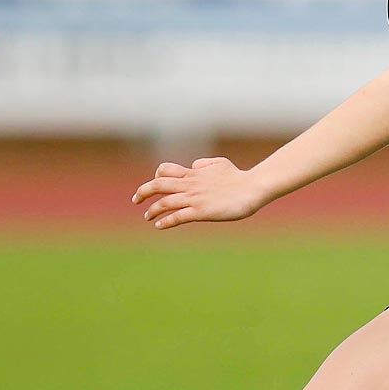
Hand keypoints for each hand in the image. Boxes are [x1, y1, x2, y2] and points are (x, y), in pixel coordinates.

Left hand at [132, 158, 265, 229]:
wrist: (252, 188)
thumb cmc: (239, 177)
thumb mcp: (219, 163)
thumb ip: (204, 164)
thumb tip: (194, 166)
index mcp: (193, 173)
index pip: (165, 171)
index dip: (156, 177)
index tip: (154, 185)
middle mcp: (190, 185)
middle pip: (158, 184)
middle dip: (143, 192)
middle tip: (135, 200)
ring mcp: (194, 198)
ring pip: (164, 202)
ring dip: (152, 210)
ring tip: (146, 216)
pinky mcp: (201, 212)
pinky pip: (177, 217)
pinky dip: (165, 221)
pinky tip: (158, 226)